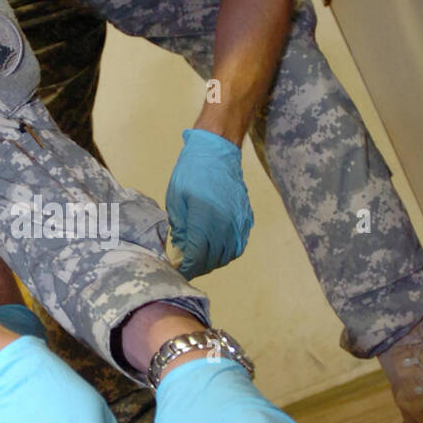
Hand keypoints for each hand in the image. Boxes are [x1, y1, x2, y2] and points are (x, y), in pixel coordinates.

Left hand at [165, 128, 253, 276]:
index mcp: (204, 218)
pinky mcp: (246, 217)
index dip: (187, 267)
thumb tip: (180, 248)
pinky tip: (217, 250)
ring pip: (228, 255)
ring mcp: (238, 221)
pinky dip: (228, 252)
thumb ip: (179, 227)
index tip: (178, 271)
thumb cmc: (191, 173)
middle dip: (198, 267)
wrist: (217, 151)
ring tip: (201, 261)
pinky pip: (239, 244)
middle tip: (187, 267)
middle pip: (213, 258)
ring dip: (214, 262)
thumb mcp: (176, 199)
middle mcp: (224, 223)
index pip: (197, 255)